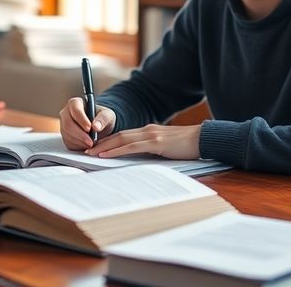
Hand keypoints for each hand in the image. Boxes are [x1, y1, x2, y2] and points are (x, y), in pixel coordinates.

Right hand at [58, 97, 115, 149]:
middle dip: (80, 134)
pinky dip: (78, 146)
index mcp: (75, 103)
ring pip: (67, 135)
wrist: (99, 127)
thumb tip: (96, 126)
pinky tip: (87, 145)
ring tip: (92, 143)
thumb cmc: (102, 117)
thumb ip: (103, 119)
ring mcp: (63, 125)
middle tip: (91, 141)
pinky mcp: (65, 136)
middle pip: (68, 124)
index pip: (75, 109)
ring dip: (80, 142)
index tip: (90, 128)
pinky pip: (68, 143)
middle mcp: (66, 113)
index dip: (81, 119)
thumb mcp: (107, 115)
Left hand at [86, 124, 200, 159]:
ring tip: (91, 153)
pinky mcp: (156, 142)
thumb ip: (154, 151)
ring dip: (104, 146)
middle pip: (119, 136)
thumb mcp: (167, 148)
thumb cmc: (188, 147)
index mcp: (149, 132)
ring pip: (121, 139)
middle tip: (86, 150)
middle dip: (101, 143)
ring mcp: (151, 135)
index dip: (109, 141)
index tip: (96, 148)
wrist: (204, 140)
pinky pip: (131, 146)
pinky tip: (106, 155)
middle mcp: (147, 130)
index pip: (124, 136)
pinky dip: (116, 150)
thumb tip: (140, 161)